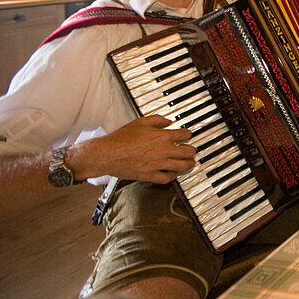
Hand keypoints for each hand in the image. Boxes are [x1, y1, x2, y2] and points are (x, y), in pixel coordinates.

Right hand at [70, 115, 196, 183]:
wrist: (107, 153)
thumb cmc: (121, 138)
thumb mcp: (140, 122)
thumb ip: (157, 120)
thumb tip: (168, 121)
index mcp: (163, 136)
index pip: (185, 135)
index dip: (188, 135)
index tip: (187, 136)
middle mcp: (164, 150)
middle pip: (188, 151)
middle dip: (191, 150)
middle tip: (190, 151)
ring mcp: (158, 164)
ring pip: (182, 166)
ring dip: (188, 164)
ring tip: (188, 163)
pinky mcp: (150, 175)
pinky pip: (167, 178)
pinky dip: (172, 176)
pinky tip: (172, 173)